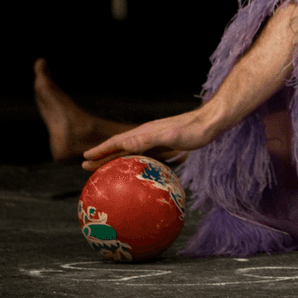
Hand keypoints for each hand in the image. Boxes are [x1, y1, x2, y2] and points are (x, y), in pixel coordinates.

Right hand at [81, 107, 221, 170]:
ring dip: (118, 162)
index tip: (85, 158)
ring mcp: (157, 141)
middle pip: (121, 148)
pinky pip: (147, 158)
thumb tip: (125, 143)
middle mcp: (148, 135)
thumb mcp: (171, 135)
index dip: (100, 150)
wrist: (212, 122)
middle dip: (103, 157)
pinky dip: (138, 165)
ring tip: (107, 173)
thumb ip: (149, 139)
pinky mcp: (167, 146)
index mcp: (145, 132)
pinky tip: (138, 175)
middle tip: (87, 169)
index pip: (117, 141)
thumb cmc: (194, 130)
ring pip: (133, 154)